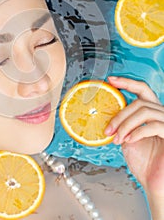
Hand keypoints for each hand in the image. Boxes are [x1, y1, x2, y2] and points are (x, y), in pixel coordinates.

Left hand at [105, 77, 163, 201]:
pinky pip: (153, 125)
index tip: (110, 80)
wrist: (155, 183)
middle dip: (120, 114)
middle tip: (108, 129)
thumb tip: (105, 115)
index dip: (127, 82)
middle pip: (140, 102)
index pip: (142, 89)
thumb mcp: (127, 138)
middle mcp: (162, 114)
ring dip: (125, 125)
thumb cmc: (144, 162)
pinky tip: (129, 141)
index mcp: (152, 112)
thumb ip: (122, 124)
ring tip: (117, 139)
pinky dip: (137, 132)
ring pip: (144, 112)